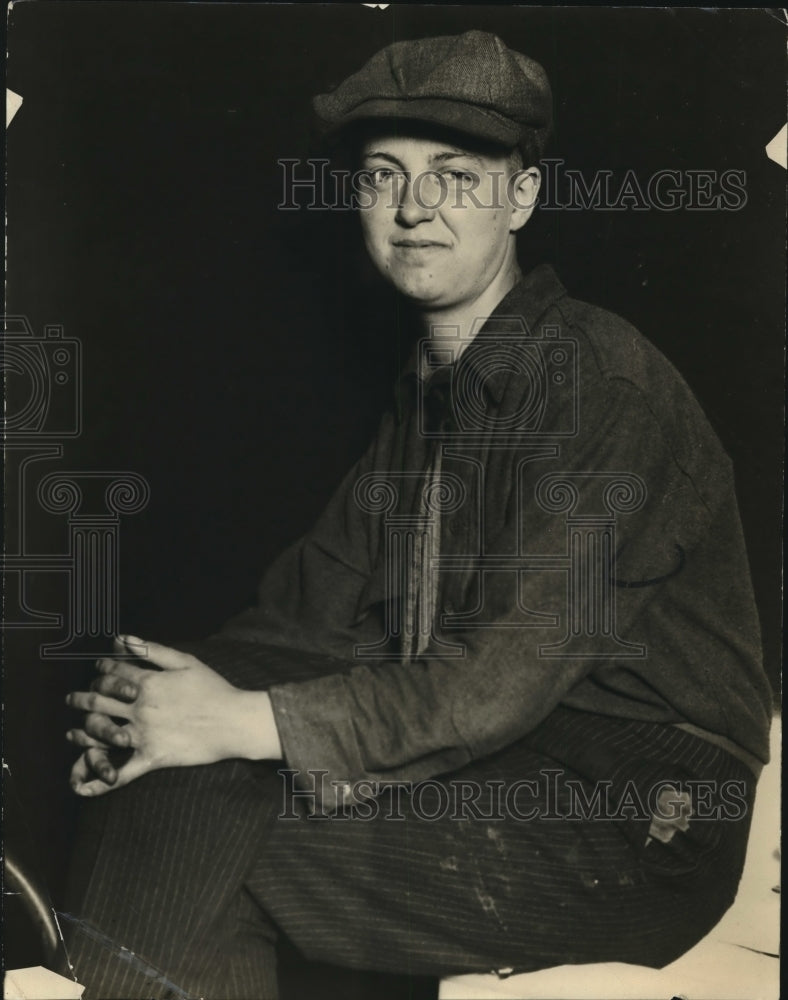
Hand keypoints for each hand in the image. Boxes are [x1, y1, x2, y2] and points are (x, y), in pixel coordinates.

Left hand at [66, 635, 280, 795]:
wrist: (234, 722)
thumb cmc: (213, 689)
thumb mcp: (186, 662)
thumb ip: (152, 650)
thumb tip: (123, 637)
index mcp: (148, 683)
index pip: (112, 673)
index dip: (101, 668)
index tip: (98, 669)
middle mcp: (140, 708)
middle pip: (98, 700)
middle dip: (81, 697)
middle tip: (72, 698)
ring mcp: (143, 735)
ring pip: (101, 732)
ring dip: (81, 731)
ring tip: (72, 732)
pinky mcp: (152, 758)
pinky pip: (121, 773)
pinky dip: (101, 781)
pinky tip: (82, 784)